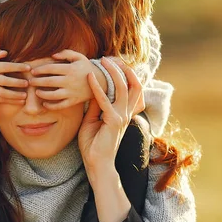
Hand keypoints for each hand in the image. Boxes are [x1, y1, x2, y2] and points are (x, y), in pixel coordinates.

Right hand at [0, 48, 29, 103]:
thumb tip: (5, 52)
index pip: (7, 66)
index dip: (18, 67)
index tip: (29, 68)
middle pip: (5, 81)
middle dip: (17, 82)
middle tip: (27, 83)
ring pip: (3, 93)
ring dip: (15, 95)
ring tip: (25, 95)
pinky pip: (1, 100)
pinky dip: (11, 101)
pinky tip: (21, 101)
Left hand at [28, 49, 106, 109]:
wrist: (101, 81)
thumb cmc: (86, 67)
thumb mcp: (79, 57)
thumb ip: (65, 53)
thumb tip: (52, 55)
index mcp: (70, 69)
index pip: (51, 69)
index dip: (40, 70)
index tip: (32, 71)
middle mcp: (70, 81)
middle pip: (49, 82)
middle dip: (37, 82)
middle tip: (29, 82)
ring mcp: (71, 92)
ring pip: (53, 95)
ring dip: (42, 94)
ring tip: (36, 92)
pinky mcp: (74, 101)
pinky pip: (60, 105)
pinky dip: (51, 106)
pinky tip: (44, 104)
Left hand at [78, 58, 144, 176]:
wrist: (97, 164)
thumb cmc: (93, 144)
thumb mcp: (92, 120)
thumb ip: (95, 106)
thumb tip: (92, 90)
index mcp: (123, 112)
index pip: (130, 88)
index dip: (124, 73)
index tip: (112, 62)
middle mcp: (126, 113)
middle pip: (133, 85)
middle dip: (124, 68)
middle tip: (111, 57)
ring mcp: (121, 117)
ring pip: (123, 88)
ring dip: (112, 73)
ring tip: (103, 61)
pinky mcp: (113, 122)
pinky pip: (105, 100)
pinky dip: (97, 87)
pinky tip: (89, 78)